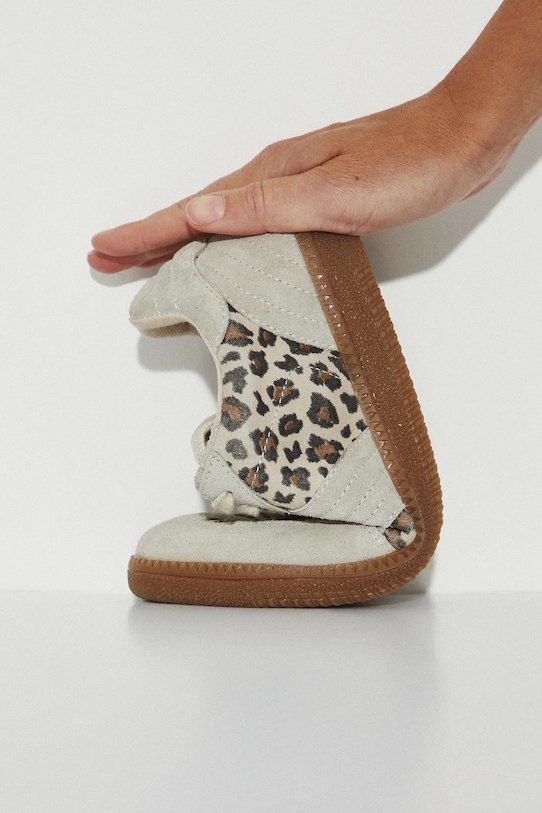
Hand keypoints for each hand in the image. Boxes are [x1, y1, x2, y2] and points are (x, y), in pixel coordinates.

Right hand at [88, 84, 510, 273]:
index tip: (105, 249)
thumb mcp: (333, 193)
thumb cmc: (407, 167)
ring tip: (150, 254)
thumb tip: (200, 214)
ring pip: (221, 217)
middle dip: (149, 236)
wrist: (460, 140)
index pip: (192, 211)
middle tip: (108, 256)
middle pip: (195, 212)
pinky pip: (252, 222)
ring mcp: (294, 185)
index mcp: (270, 178)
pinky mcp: (316, 196)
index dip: (146, 234)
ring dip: (180, 236)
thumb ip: (265, 207)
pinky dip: (224, 237)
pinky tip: (224, 247)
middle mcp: (275, 179)